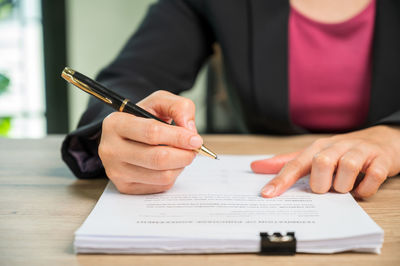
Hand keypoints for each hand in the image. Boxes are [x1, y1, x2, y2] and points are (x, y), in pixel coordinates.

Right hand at [99, 90, 201, 193]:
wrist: (126, 137)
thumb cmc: (144, 118)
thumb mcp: (160, 102)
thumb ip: (179, 107)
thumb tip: (189, 130)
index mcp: (115, 124)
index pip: (152, 133)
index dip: (178, 137)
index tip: (196, 139)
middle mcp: (111, 149)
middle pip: (158, 158)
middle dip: (184, 155)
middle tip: (194, 149)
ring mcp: (116, 171)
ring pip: (162, 175)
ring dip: (180, 165)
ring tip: (180, 154)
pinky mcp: (125, 187)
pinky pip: (160, 186)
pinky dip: (172, 175)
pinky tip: (169, 164)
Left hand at [251, 125, 399, 197]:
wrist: (382, 141)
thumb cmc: (341, 152)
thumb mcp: (313, 155)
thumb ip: (286, 163)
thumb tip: (255, 167)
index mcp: (317, 148)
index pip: (295, 164)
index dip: (281, 180)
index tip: (267, 195)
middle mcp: (337, 146)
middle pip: (321, 163)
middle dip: (320, 184)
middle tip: (325, 189)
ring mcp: (360, 152)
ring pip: (347, 167)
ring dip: (343, 186)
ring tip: (344, 189)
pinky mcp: (381, 160)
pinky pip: (373, 176)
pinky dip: (365, 189)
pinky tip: (360, 189)